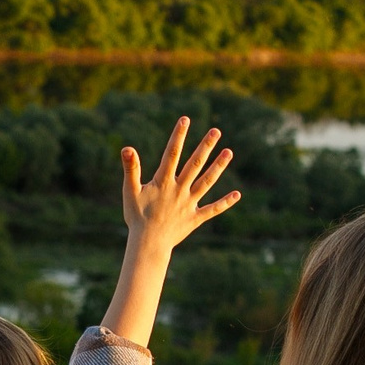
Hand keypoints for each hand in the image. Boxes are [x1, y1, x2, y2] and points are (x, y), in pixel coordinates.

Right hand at [122, 117, 239, 255]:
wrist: (147, 245)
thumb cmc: (137, 218)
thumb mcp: (130, 192)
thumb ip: (131, 169)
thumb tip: (127, 148)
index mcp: (163, 182)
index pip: (172, 154)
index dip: (178, 136)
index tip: (185, 119)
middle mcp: (179, 190)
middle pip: (195, 164)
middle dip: (206, 146)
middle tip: (216, 131)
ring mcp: (189, 204)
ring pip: (207, 182)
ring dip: (218, 167)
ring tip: (229, 152)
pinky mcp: (194, 218)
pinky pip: (212, 209)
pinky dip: (224, 203)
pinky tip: (237, 194)